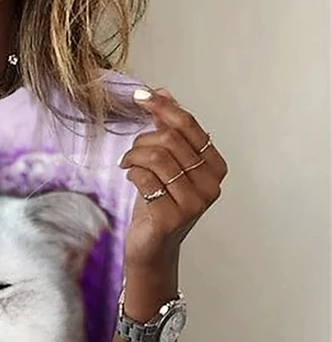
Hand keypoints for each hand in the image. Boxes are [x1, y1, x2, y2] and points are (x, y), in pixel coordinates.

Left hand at [120, 88, 228, 272]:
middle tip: (130, 152)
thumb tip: (163, 92)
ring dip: (134, 156)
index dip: (164, 108)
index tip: (141, 97)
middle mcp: (210, 185)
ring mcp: (193, 203)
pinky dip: (132, 173)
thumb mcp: (165, 165)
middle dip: (143, 140)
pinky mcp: (172, 217)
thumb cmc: (158, 206)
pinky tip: (130, 178)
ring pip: (157, 157)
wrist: (151, 249)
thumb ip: (168, 130)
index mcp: (214, 167)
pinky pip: (146, 179)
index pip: (190, 127)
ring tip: (127, 164)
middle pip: (171, 140)